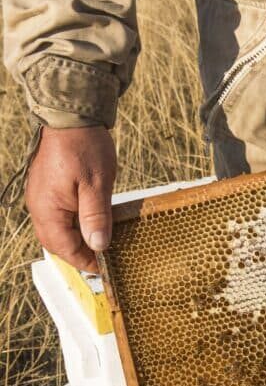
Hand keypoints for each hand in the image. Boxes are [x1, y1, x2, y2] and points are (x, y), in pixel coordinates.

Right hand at [25, 126, 115, 272]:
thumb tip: (98, 245)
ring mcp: (41, 198)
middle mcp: (39, 207)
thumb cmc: (85, 147)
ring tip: (99, 245)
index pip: (65, 248)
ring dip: (75, 242)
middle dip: (79, 255)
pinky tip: (89, 225)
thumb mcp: (97, 185)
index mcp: (48, 209)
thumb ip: (96, 217)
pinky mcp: (47, 190)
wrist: (71, 117)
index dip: (86, 261)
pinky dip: (71, 227)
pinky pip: (57, 217)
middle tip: (104, 260)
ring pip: (56, 232)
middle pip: (56, 244)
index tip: (106, 268)